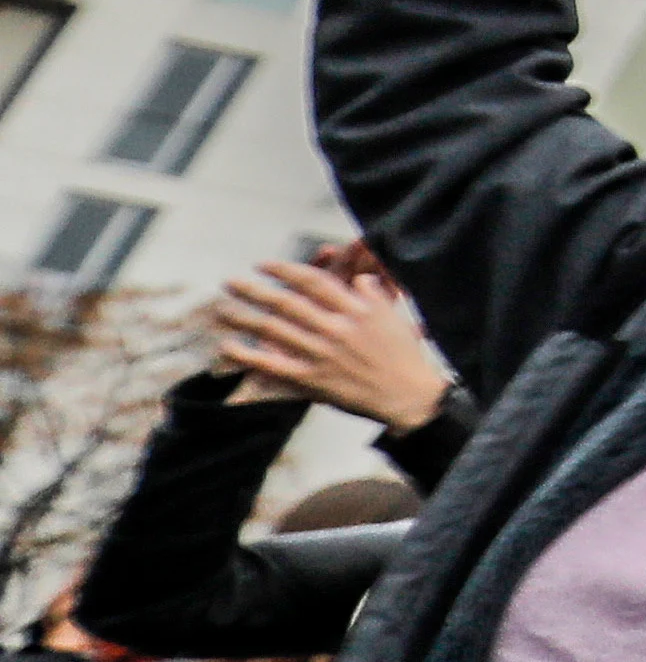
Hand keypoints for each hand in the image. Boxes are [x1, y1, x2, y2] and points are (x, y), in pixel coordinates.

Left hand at [209, 258, 450, 429]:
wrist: (409, 396)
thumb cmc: (403, 355)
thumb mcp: (393, 317)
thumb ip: (372, 294)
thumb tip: (357, 277)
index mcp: (356, 310)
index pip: (312, 282)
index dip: (284, 271)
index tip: (262, 265)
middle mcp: (336, 329)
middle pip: (286, 303)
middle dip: (254, 290)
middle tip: (230, 282)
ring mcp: (323, 354)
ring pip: (275, 331)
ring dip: (244, 317)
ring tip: (222, 308)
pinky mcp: (314, 379)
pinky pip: (274, 365)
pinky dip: (249, 356)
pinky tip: (228, 346)